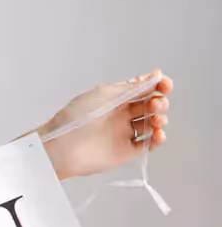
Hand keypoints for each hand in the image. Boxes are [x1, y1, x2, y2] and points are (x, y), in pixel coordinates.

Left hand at [39, 70, 172, 179]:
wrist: (61, 146)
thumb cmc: (74, 118)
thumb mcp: (104, 95)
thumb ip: (131, 87)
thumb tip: (154, 76)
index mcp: (114, 99)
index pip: (142, 90)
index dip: (157, 86)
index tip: (165, 84)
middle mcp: (119, 115)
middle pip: (149, 106)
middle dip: (159, 102)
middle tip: (156, 104)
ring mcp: (122, 133)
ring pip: (151, 125)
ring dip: (160, 120)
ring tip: (157, 120)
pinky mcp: (124, 151)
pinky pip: (147, 144)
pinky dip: (157, 139)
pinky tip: (158, 134)